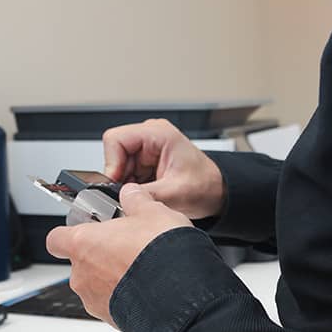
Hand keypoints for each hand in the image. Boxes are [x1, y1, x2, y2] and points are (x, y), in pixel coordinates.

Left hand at [45, 184, 191, 322]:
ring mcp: (94, 300)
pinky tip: (147, 285)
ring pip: (96, 284)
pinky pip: (112, 303)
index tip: (86, 229)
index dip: (68, 233)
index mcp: (83, 244)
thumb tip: (131, 193)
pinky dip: (125, 295)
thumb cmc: (159, 255)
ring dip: (112, 276)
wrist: (180, 296)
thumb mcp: (153, 212)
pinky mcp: (110, 318)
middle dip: (100, 254)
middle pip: (80, 261)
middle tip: (125, 245)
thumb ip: (136, 200)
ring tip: (140, 266)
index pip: (56, 238)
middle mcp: (82, 275)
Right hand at [102, 119, 225, 219]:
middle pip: (114, 153)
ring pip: (118, 165)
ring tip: (147, 193)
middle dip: (121, 177)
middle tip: (134, 193)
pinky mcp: (146, 160)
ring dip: (127, 183)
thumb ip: (144, 194)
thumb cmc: (206, 184)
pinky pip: (126, 172)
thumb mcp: (174, 193)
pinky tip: (147, 191)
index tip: (118, 184)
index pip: (115, 139)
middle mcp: (150, 135)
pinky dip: (132, 185)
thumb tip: (120, 197)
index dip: (112, 163)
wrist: (218, 191)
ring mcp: (147, 147)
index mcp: (158, 133)